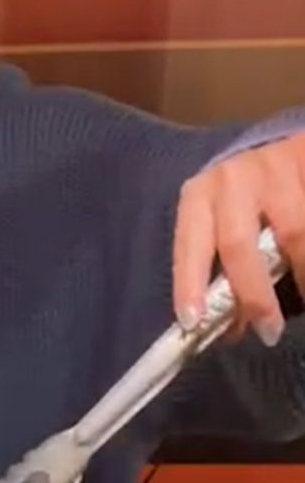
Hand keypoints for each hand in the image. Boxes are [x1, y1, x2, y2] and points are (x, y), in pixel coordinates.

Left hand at [174, 134, 304, 345]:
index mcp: (199, 197)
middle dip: (253, 294)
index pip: (191, 246)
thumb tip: (233, 330)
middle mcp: (231, 179)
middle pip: (238, 243)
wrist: (288, 151)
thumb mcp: (228, 229)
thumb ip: (225, 273)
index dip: (189, 284)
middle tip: (268, 331)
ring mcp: (274, 166)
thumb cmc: (249, 202)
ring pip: (294, 232)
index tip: (194, 322)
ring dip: (302, 274)